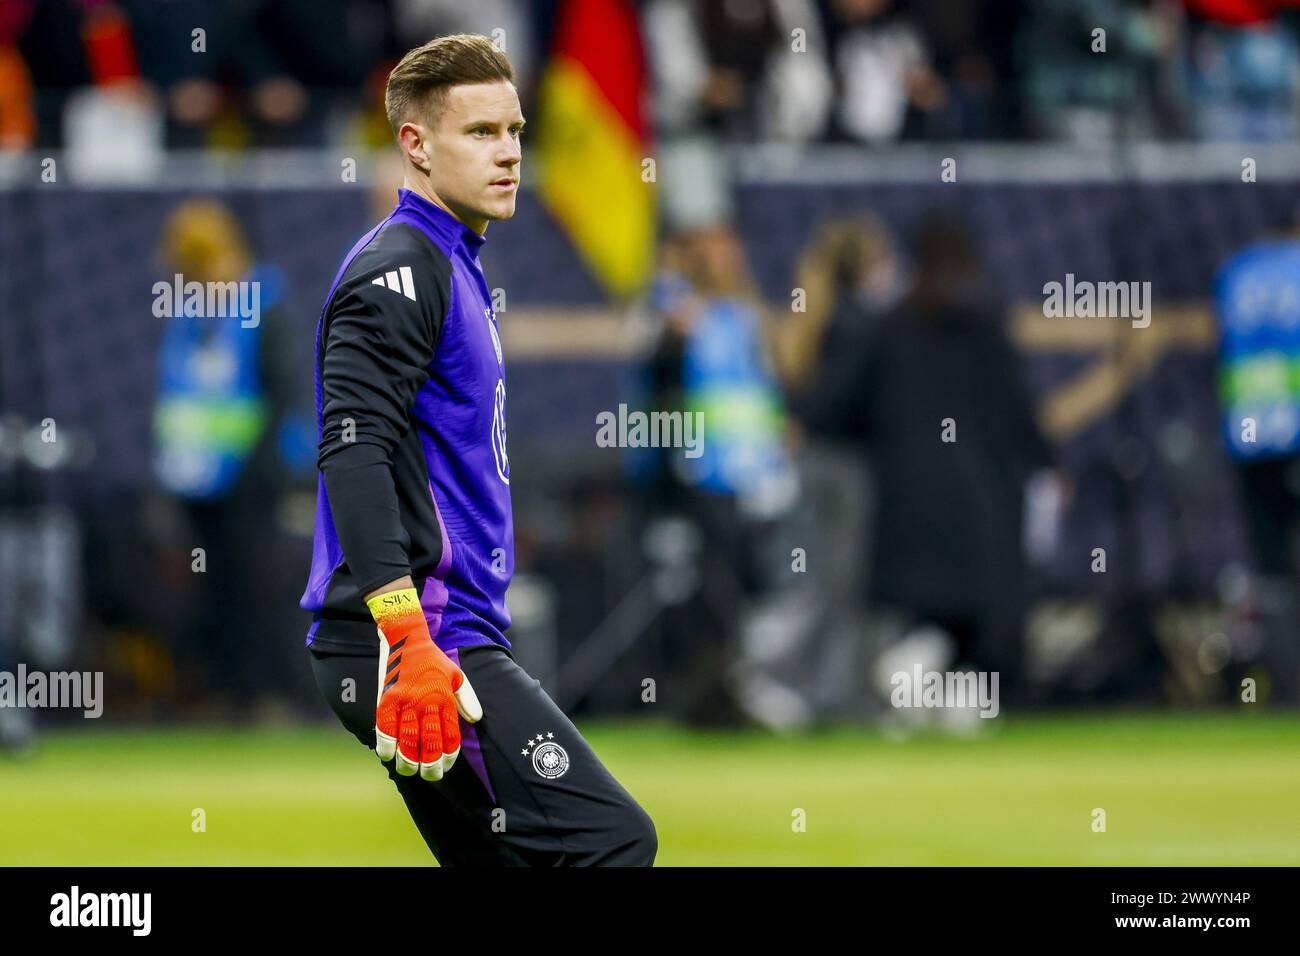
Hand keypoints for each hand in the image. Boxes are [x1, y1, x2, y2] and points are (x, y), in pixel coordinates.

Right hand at [367, 588, 482, 780]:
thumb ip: (467, 698)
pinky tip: (388, 755)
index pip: (450, 735)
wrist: (406, 637)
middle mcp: (426, 702)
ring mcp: (406, 701)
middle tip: (430, 776)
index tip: (446, 766)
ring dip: (408, 760)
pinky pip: (385, 728)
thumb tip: (475, 719)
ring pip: (407, 740)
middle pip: (429, 743)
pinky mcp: (387, 698)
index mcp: (444, 698)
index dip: (449, 755)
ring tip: (409, 771)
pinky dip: (386, 744)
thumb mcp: (456, 674)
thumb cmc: (432, 658)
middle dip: (430, 765)